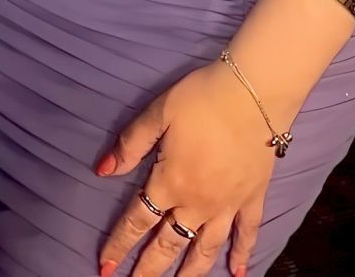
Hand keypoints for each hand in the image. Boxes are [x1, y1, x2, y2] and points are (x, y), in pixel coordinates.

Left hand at [96, 62, 276, 276]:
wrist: (254, 95)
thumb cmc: (200, 100)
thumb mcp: (156, 114)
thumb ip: (129, 145)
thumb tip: (101, 171)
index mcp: (170, 183)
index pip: (138, 221)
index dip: (119, 245)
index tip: (104, 266)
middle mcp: (198, 203)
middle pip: (169, 243)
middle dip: (149, 267)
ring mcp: (228, 205)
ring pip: (206, 248)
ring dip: (191, 271)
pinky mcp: (253, 199)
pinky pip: (247, 234)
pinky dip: (242, 256)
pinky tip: (237, 274)